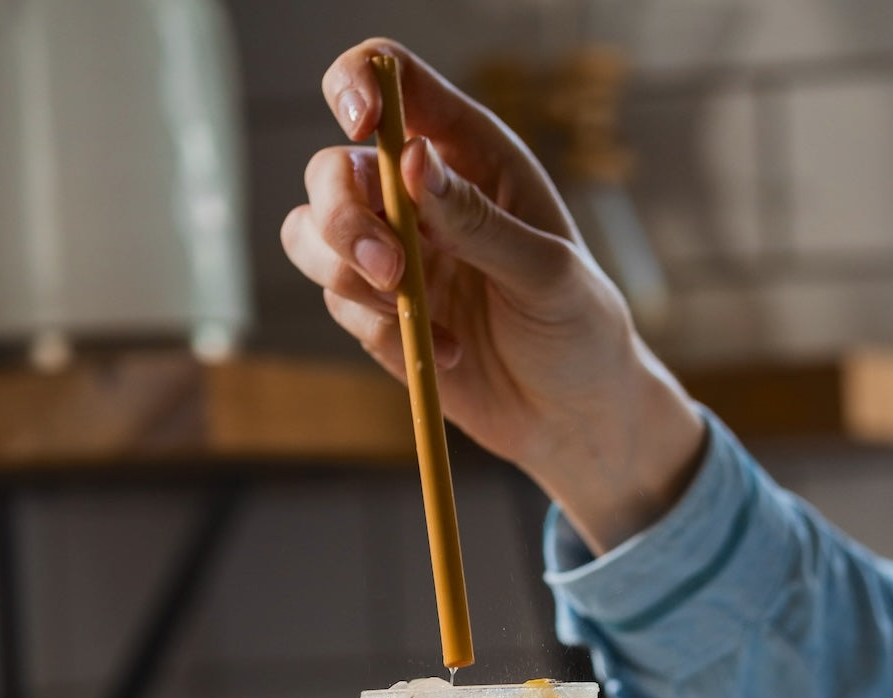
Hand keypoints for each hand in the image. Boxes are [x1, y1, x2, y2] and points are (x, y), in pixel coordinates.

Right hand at [280, 39, 705, 553]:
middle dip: (343, 215)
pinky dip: (382, 332)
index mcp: (471, 155)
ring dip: (348, 274)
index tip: (362, 127)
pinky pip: (341, 306)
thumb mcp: (547, 272)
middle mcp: (420, 198)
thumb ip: (478, 221)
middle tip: (391, 269)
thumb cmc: (580, 329)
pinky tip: (446, 354)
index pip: (395, 84)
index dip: (360, 85)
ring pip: (312, 236)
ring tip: (415, 316)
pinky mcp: (380, 316)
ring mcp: (395, 257)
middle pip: (332, 169)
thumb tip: (411, 162)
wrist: (574, 418)